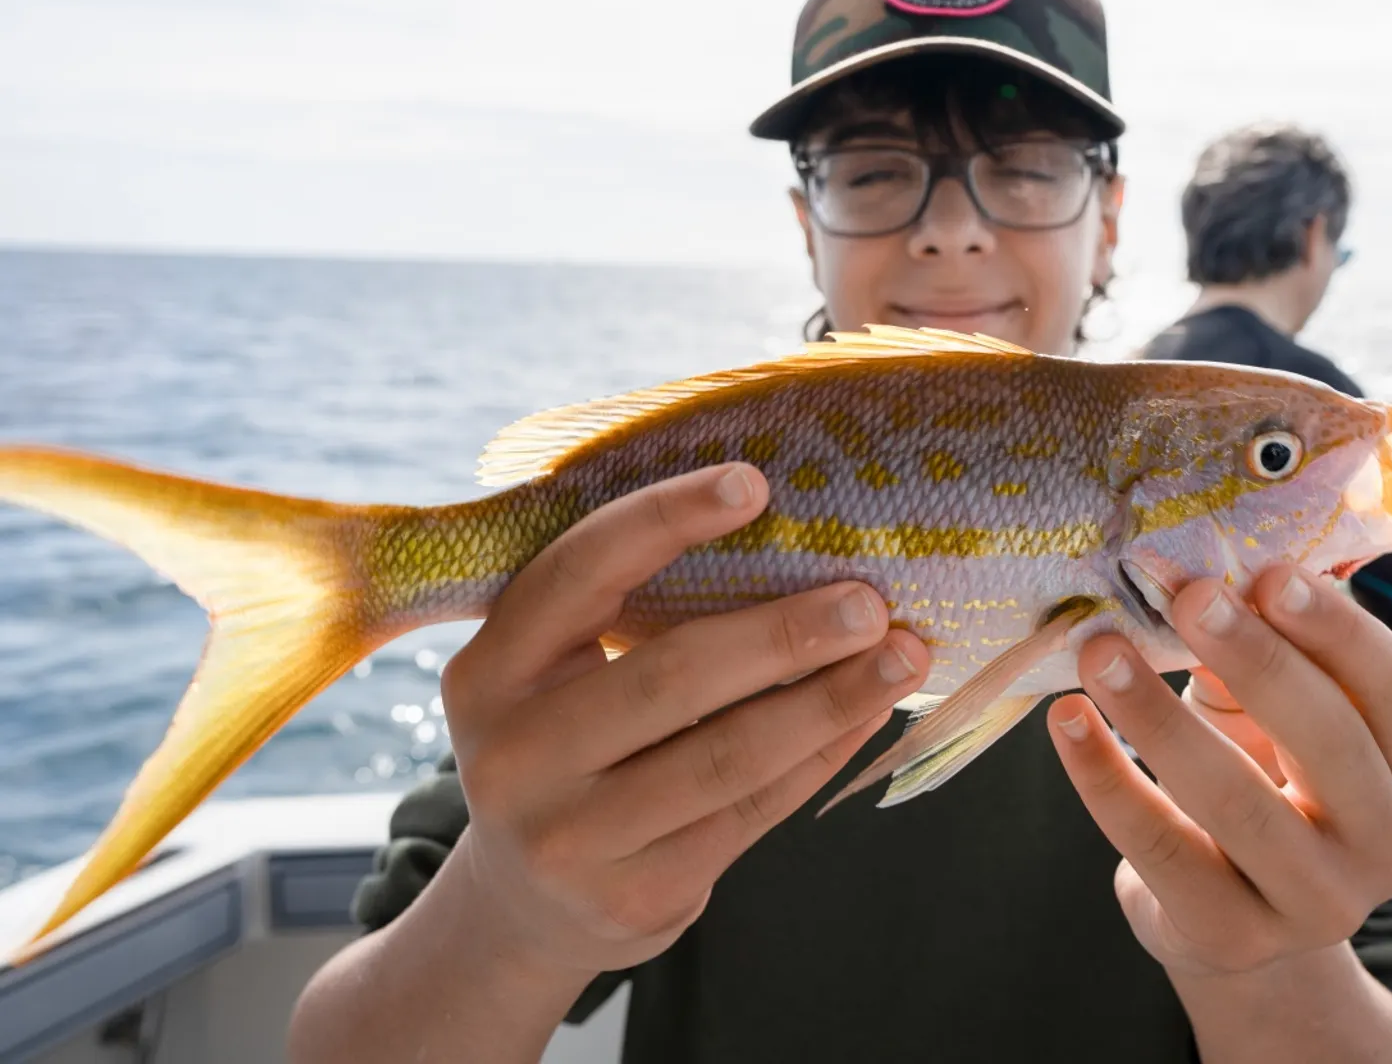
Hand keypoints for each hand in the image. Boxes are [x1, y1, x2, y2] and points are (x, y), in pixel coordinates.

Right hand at [437, 463, 929, 976]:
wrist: (523, 907)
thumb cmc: (563, 749)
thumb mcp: (548, 679)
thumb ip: (620, 614)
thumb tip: (781, 530)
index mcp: (487, 672)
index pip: (577, 574)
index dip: (665, 521)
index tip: (754, 483)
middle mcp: (513, 757)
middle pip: (672, 677)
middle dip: (785, 633)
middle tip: (870, 601)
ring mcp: (572, 838)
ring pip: (728, 756)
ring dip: (830, 700)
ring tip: (903, 656)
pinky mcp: (637, 897)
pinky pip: (753, 811)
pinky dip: (822, 755)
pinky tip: (870, 714)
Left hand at [1046, 566, 1391, 976]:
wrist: (1234, 919)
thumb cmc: (1262, 784)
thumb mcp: (1279, 720)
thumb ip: (1263, 656)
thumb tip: (1207, 576)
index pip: (1389, 687)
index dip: (1333, 627)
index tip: (1268, 571)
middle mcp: (1386, 844)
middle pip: (1330, 741)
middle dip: (1257, 660)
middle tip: (1189, 596)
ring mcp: (1317, 904)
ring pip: (1238, 803)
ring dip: (1160, 718)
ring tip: (1100, 652)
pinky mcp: (1234, 938)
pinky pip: (1162, 850)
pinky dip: (1106, 780)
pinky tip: (1068, 721)